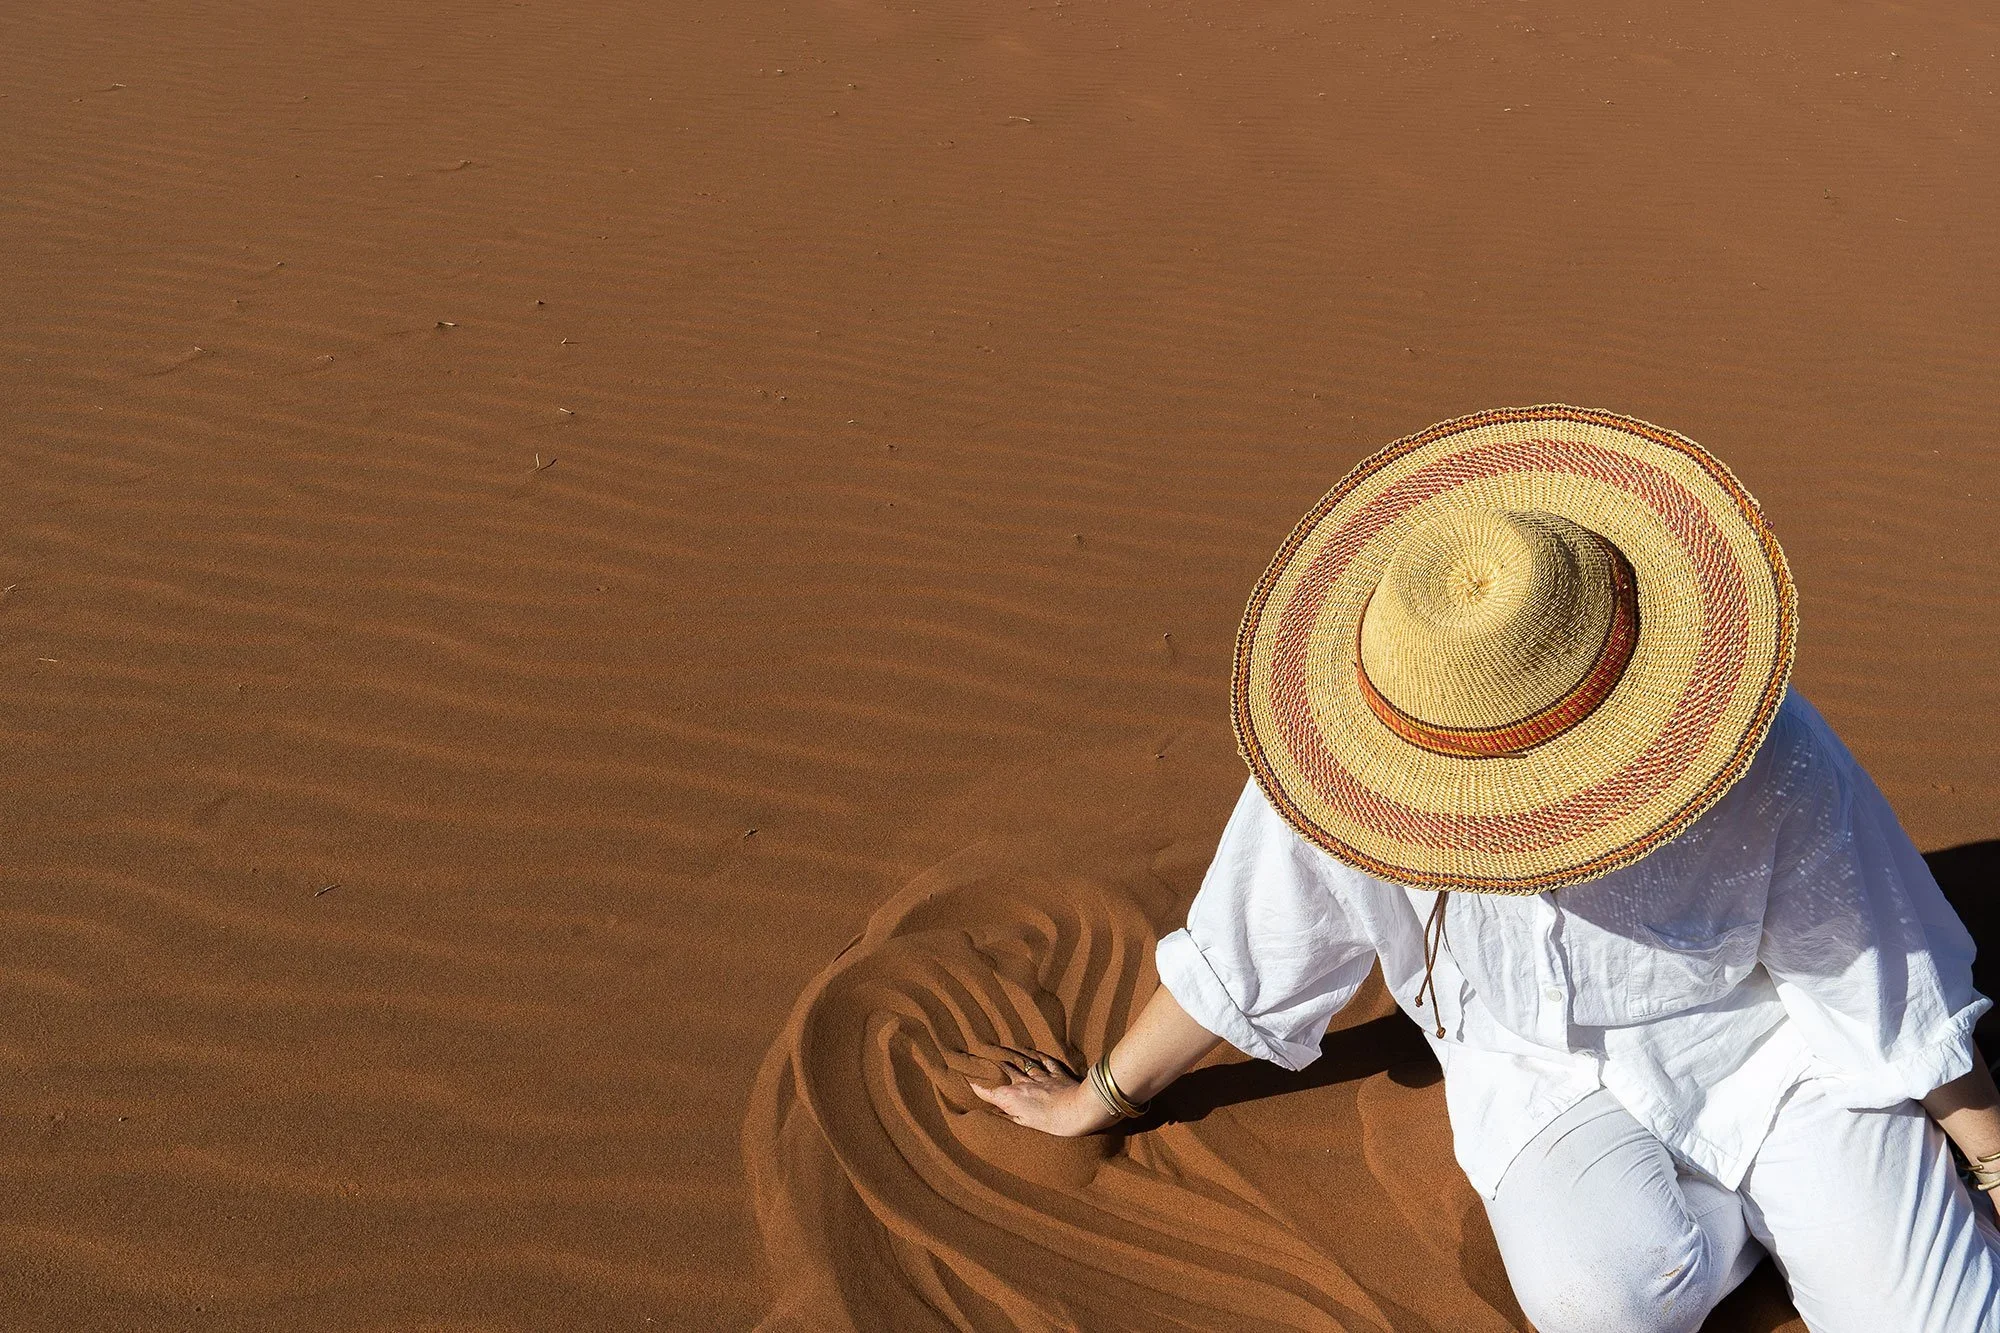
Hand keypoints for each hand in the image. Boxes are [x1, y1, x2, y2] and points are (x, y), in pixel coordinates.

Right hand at [967, 1048, 1117, 1136]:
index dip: (977, 1086)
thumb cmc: (1053, 1123)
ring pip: (1024, 1063)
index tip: (967, 1080)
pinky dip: (1039, 1057)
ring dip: (1014, 1056)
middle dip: (994, 1065)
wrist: (1079, 1110)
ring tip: (1005, 1050)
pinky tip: (1035, 1053)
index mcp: (1013, 1097)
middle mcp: (1023, 1083)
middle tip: (985, 1057)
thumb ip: (1011, 1115)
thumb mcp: (1027, 1125)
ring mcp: (1041, 1076)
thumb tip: (999, 1110)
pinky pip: (1046, 1062)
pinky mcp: (1056, 1074)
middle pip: (1006, 1070)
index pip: (989, 1092)